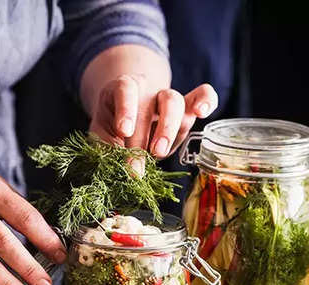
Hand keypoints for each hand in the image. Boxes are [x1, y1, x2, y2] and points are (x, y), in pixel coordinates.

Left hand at [89, 75, 217, 164]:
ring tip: (159, 153)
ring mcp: (168, 99)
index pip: (126, 90)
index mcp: (122, 90)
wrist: (126, 123)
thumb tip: (115, 170)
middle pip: (152, 103)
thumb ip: (107, 150)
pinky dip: (206, 100)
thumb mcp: (102, 137)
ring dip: (168, 129)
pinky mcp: (186, 110)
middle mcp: (147, 90)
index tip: (124, 131)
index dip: (126, 109)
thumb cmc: (113, 130)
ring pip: (175, 102)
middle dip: (145, 135)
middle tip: (139, 162)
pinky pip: (203, 95)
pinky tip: (203, 112)